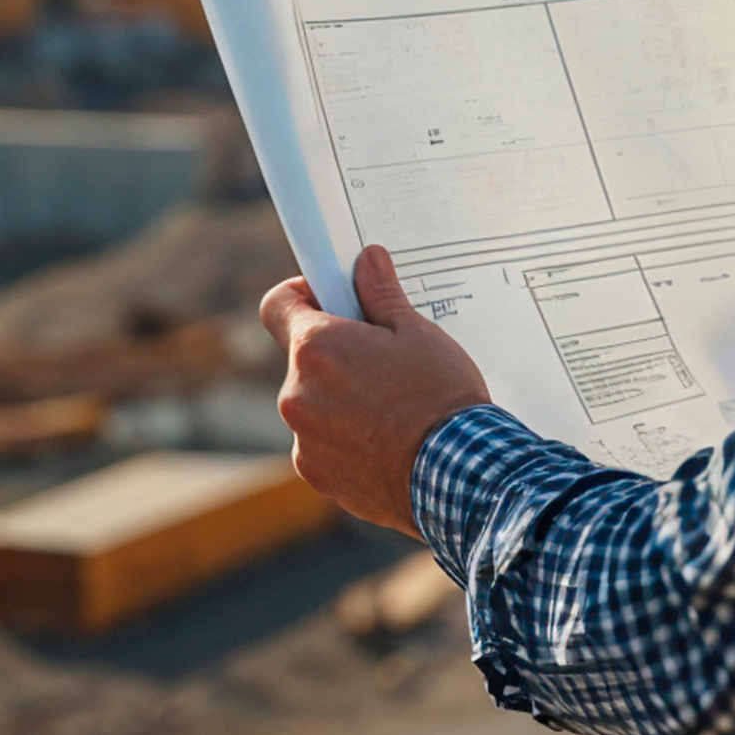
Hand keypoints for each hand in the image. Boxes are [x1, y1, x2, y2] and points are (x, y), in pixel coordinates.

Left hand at [258, 245, 492, 536]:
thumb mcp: (416, 333)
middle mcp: (296, 393)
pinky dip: (346, 438)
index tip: (332, 300)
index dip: (303, 296)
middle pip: (304, 358)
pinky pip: (323, 443)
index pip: (277, 305)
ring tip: (392, 407)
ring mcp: (304, 438)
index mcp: (316, 348)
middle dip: (336, 355)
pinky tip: (387, 441)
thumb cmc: (438, 397)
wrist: (457, 475)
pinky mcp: (317, 473)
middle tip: (383, 360)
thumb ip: (380, 293)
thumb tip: (366, 259)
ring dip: (340, 399)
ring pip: (315, 402)